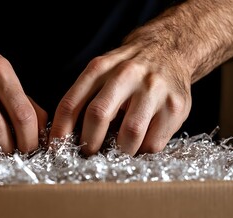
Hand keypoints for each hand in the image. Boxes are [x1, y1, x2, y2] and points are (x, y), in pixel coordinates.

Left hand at [49, 21, 191, 155]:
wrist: (168, 50)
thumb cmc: (128, 70)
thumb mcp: (101, 73)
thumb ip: (84, 99)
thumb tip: (66, 137)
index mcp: (100, 68)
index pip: (71, 104)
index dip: (60, 131)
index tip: (57, 148)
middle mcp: (126, 74)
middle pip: (98, 115)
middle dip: (89, 143)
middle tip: (89, 153)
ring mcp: (153, 89)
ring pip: (130, 133)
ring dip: (119, 151)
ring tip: (116, 152)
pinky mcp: (176, 105)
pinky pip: (153, 142)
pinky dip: (142, 151)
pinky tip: (139, 144)